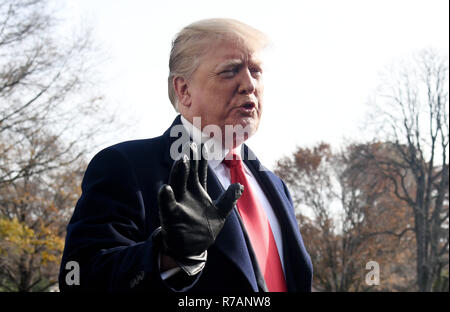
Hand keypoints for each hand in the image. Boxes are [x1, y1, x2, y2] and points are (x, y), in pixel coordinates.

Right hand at [158, 143, 242, 260]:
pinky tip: (165, 189)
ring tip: (182, 160)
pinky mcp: (171, 217)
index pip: (200, 171)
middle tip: (190, 145)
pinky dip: (166, 198)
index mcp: (198, 191)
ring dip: (179, 172)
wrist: (190, 250)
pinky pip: (167, 206)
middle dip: (190, 160)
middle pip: (188, 173)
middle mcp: (186, 194)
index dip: (201, 159)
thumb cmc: (203, 229)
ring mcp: (178, 204)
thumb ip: (228, 199)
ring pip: (177, 184)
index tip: (203, 144)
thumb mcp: (219, 213)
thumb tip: (240, 186)